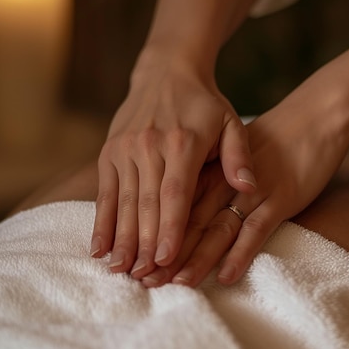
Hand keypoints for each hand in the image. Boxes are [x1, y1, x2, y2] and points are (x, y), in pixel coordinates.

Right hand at [90, 50, 256, 275]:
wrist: (167, 71)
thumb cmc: (205, 104)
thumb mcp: (231, 122)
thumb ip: (239, 156)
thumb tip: (249, 187)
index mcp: (183, 142)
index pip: (175, 192)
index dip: (169, 227)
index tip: (165, 259)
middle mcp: (149, 146)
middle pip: (146, 203)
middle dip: (144, 243)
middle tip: (144, 278)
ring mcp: (125, 149)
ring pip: (123, 201)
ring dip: (121, 238)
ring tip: (121, 271)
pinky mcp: (109, 152)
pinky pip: (105, 192)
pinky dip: (101, 222)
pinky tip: (99, 248)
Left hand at [142, 71, 348, 287]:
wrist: (313, 120)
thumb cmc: (270, 142)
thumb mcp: (229, 157)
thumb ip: (206, 179)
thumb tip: (178, 210)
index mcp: (208, 171)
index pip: (174, 207)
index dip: (154, 235)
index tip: (136, 261)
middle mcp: (224, 183)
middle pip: (190, 223)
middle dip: (166, 254)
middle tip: (144, 280)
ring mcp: (253, 192)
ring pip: (218, 229)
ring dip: (196, 258)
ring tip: (177, 283)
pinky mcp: (280, 199)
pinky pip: (257, 230)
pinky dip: (241, 254)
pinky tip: (226, 276)